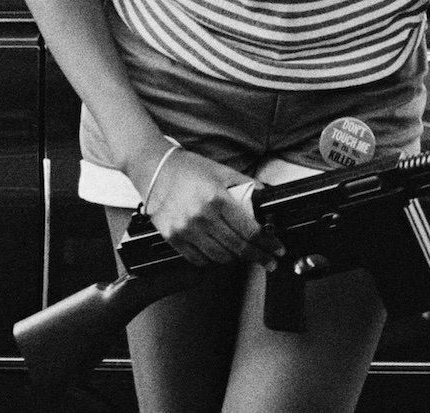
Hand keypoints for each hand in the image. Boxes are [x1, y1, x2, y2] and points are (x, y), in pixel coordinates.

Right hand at [138, 147, 262, 266]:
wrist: (153, 169)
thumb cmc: (187, 168)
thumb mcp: (222, 171)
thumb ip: (246, 185)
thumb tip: (265, 197)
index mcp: (217, 199)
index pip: (250, 231)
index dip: (267, 244)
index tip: (276, 250)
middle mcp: (202, 217)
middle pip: (239, 248)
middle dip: (259, 257)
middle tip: (269, 261)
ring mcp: (186, 230)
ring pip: (220, 258)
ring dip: (235, 258)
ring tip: (241, 252)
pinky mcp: (173, 238)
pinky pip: (198, 260)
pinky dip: (212, 260)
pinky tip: (217, 252)